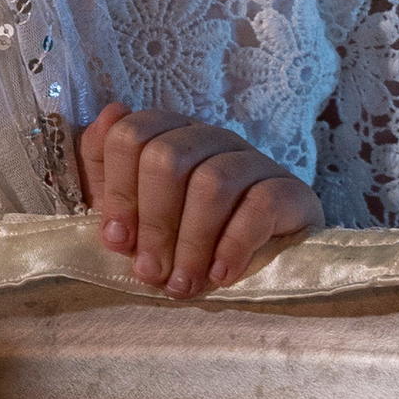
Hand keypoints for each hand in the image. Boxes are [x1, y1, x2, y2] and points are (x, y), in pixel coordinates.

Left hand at [77, 102, 318, 296]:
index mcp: (168, 135)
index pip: (130, 135)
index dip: (118, 190)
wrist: (266, 262)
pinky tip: (221, 275)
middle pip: (168, 157)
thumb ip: (109, 170)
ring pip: (211, 183)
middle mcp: (210, 138)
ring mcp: (252, 160)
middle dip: (153, 223)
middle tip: (151, 273)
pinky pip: (260, 205)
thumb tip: (109, 115)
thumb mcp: (137, 211)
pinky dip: (234, 245)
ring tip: (183, 284)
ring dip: (190, 242)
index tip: (116, 241)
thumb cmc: (186, 236)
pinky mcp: (289, 190)